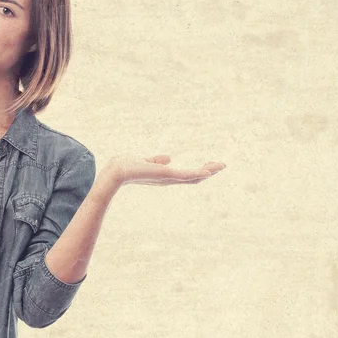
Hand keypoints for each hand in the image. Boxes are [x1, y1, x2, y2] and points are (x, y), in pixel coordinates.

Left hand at [104, 155, 225, 186]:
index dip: (198, 171)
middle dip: (208, 172)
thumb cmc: (125, 166)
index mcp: (164, 176)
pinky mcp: (166, 175)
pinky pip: (186, 175)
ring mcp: (168, 178)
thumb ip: (156, 160)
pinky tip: (209, 171)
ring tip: (221, 166)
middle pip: (193, 178)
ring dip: (208, 171)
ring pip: (193, 177)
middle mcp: (168, 180)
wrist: (116, 173)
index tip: (209, 166)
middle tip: (222, 165)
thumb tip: (168, 158)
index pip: (185, 175)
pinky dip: (198, 173)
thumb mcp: (144, 160)